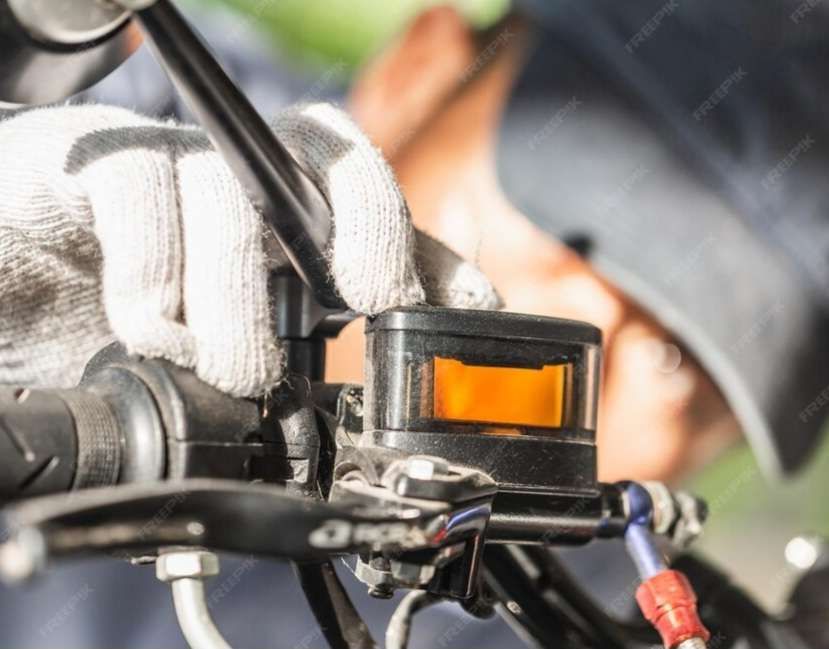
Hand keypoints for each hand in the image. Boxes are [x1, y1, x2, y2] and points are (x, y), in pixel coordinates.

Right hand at [0, 103, 498, 395]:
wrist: (12, 286)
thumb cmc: (122, 314)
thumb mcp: (233, 342)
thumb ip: (309, 343)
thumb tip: (404, 367)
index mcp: (278, 215)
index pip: (369, 203)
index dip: (417, 245)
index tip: (446, 306)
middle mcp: (234, 175)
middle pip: (332, 157)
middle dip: (368, 229)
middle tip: (369, 299)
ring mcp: (167, 162)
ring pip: (234, 189)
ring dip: (242, 294)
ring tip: (233, 370)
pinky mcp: (87, 160)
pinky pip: (141, 186)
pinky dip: (156, 274)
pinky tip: (149, 329)